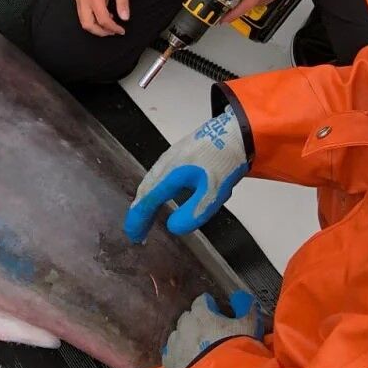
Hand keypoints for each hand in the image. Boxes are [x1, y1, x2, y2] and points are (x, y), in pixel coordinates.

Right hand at [73, 0, 129, 36]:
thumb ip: (122, 2)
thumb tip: (125, 17)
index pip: (104, 20)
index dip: (113, 28)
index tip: (121, 30)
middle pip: (88, 25)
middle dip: (100, 32)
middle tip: (112, 31)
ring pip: (82, 19)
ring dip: (95, 24)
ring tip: (108, 21)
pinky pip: (81, 11)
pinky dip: (90, 16)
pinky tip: (101, 10)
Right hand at [125, 106, 248, 240]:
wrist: (234, 132)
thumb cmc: (223, 163)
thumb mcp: (212, 194)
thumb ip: (192, 213)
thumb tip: (172, 228)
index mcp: (170, 175)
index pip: (147, 201)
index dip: (139, 220)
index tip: (134, 236)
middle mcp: (164, 164)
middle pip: (145, 190)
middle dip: (139, 212)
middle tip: (137, 231)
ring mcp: (169, 156)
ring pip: (150, 181)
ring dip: (144, 200)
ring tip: (144, 215)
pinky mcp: (177, 152)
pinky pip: (156, 174)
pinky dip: (152, 189)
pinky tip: (160, 193)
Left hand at [162, 291, 262, 367]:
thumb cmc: (236, 349)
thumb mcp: (249, 327)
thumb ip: (247, 310)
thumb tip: (243, 299)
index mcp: (201, 313)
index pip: (202, 301)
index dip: (211, 307)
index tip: (218, 313)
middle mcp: (184, 324)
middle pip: (189, 317)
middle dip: (198, 322)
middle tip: (211, 334)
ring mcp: (174, 343)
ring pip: (178, 335)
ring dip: (187, 339)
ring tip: (200, 351)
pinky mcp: (169, 362)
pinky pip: (171, 354)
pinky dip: (179, 355)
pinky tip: (189, 363)